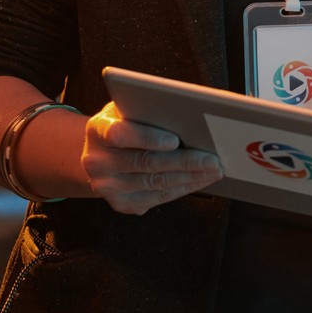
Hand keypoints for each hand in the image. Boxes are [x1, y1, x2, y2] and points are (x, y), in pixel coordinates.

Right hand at [79, 101, 222, 215]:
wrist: (101, 154)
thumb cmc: (124, 123)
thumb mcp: (128, 108)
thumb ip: (148, 108)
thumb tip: (189, 110)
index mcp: (98, 130)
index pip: (121, 134)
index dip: (148, 138)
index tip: (175, 140)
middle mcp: (97, 161)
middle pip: (146, 163)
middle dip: (184, 162)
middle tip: (212, 159)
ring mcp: (107, 186)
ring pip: (155, 184)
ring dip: (189, 178)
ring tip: (214, 170)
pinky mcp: (120, 203)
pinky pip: (156, 199)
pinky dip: (182, 189)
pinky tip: (199, 181)